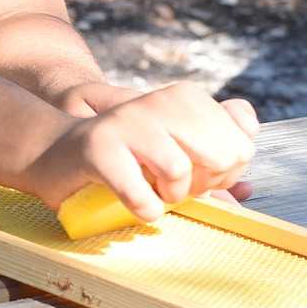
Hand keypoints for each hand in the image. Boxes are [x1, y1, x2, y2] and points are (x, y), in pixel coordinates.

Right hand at [30, 81, 257, 221]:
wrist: (56, 155)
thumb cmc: (124, 159)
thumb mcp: (174, 153)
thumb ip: (213, 161)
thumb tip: (250, 188)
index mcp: (183, 98)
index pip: (242, 139)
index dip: (227, 169)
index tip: (199, 173)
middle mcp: (158, 101)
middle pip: (222, 154)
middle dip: (204, 184)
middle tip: (173, 186)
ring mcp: (127, 121)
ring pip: (180, 170)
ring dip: (169, 196)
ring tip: (151, 190)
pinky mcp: (99, 147)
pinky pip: (142, 194)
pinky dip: (144, 209)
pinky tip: (135, 204)